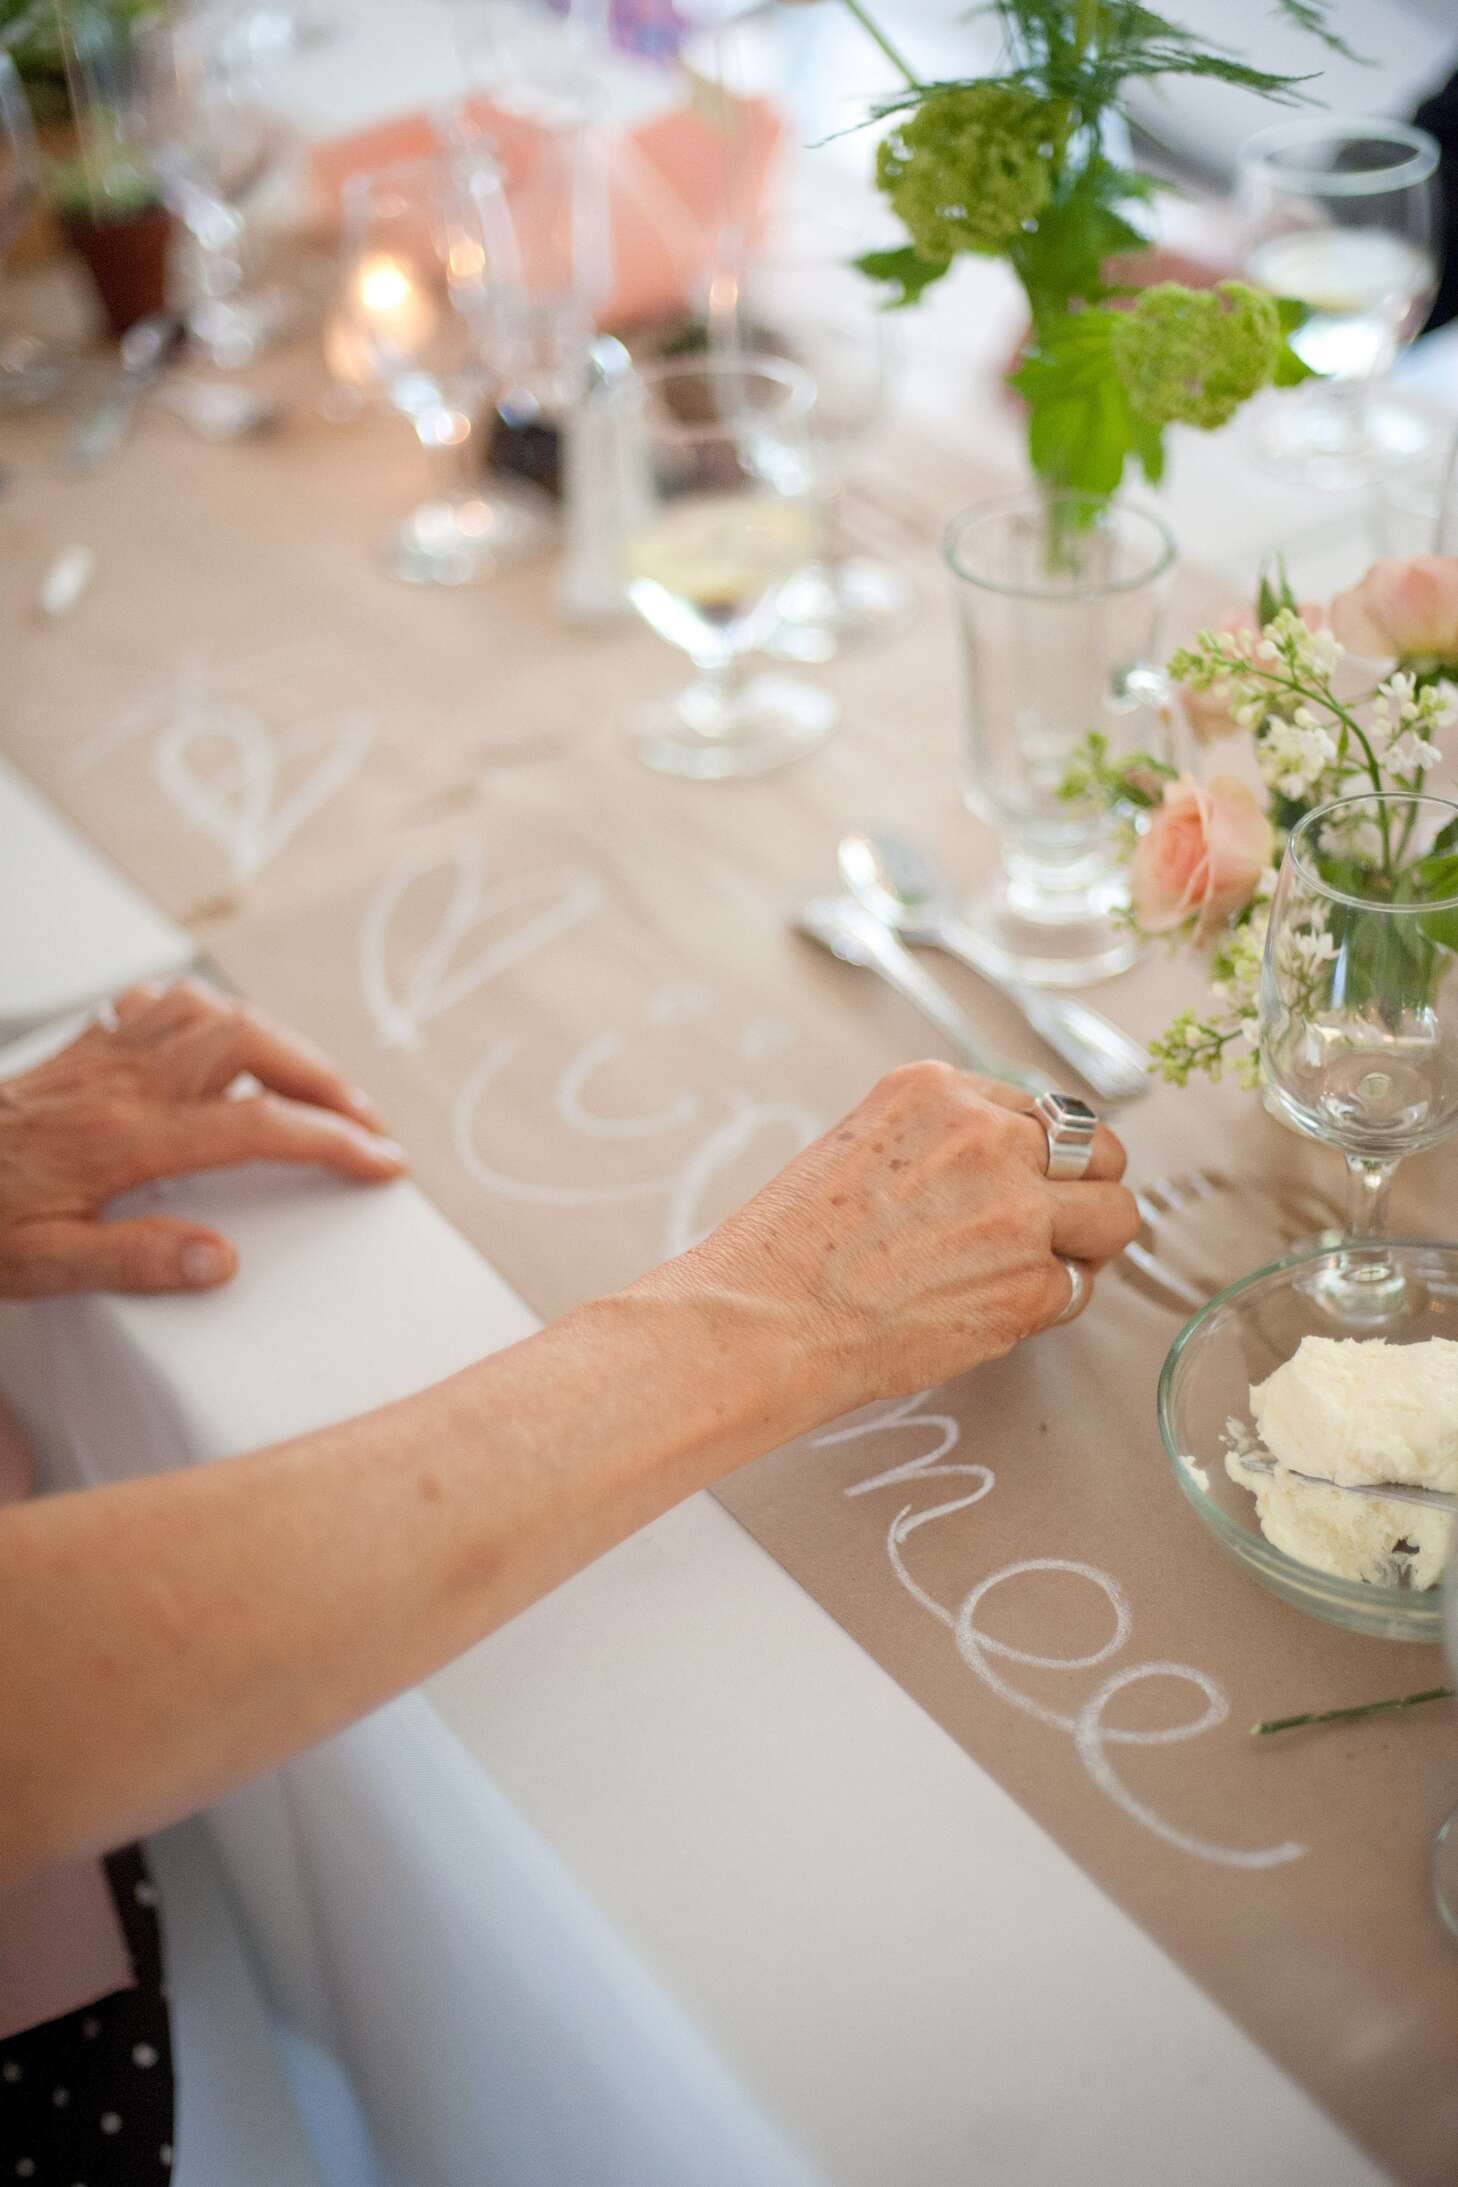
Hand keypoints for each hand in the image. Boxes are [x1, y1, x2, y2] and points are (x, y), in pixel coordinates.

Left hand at [0, 981, 403, 1298]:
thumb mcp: (39, 1266)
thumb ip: (134, 1261)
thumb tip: (221, 1261)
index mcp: (125, 1139)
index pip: (257, 1127)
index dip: (333, 1142)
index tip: (382, 1162)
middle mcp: (121, 1083)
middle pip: (251, 1044)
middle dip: (323, 1076)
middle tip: (364, 1120)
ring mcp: (101, 1057)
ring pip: (212, 1011)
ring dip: (277, 1039)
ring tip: (312, 1080)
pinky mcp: (81, 1051)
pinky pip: (160, 1004)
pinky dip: (208, 1013)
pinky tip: (219, 1039)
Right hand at [681, 1062, 1139, 1408]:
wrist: (767, 1317)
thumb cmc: (789, 1250)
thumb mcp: (860, 1144)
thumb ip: (938, 1145)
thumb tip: (1000, 1171)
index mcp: (939, 1091)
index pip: (1040, 1109)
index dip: (1040, 1156)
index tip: (1027, 1183)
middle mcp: (988, 1136)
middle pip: (1100, 1149)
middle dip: (1088, 1188)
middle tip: (1062, 1223)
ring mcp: (1019, 1209)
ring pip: (1115, 1216)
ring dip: (1089, 1246)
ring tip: (1042, 1270)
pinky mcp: (1032, 1284)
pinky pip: (1077, 1288)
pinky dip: (1049, 1304)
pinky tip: (995, 1310)